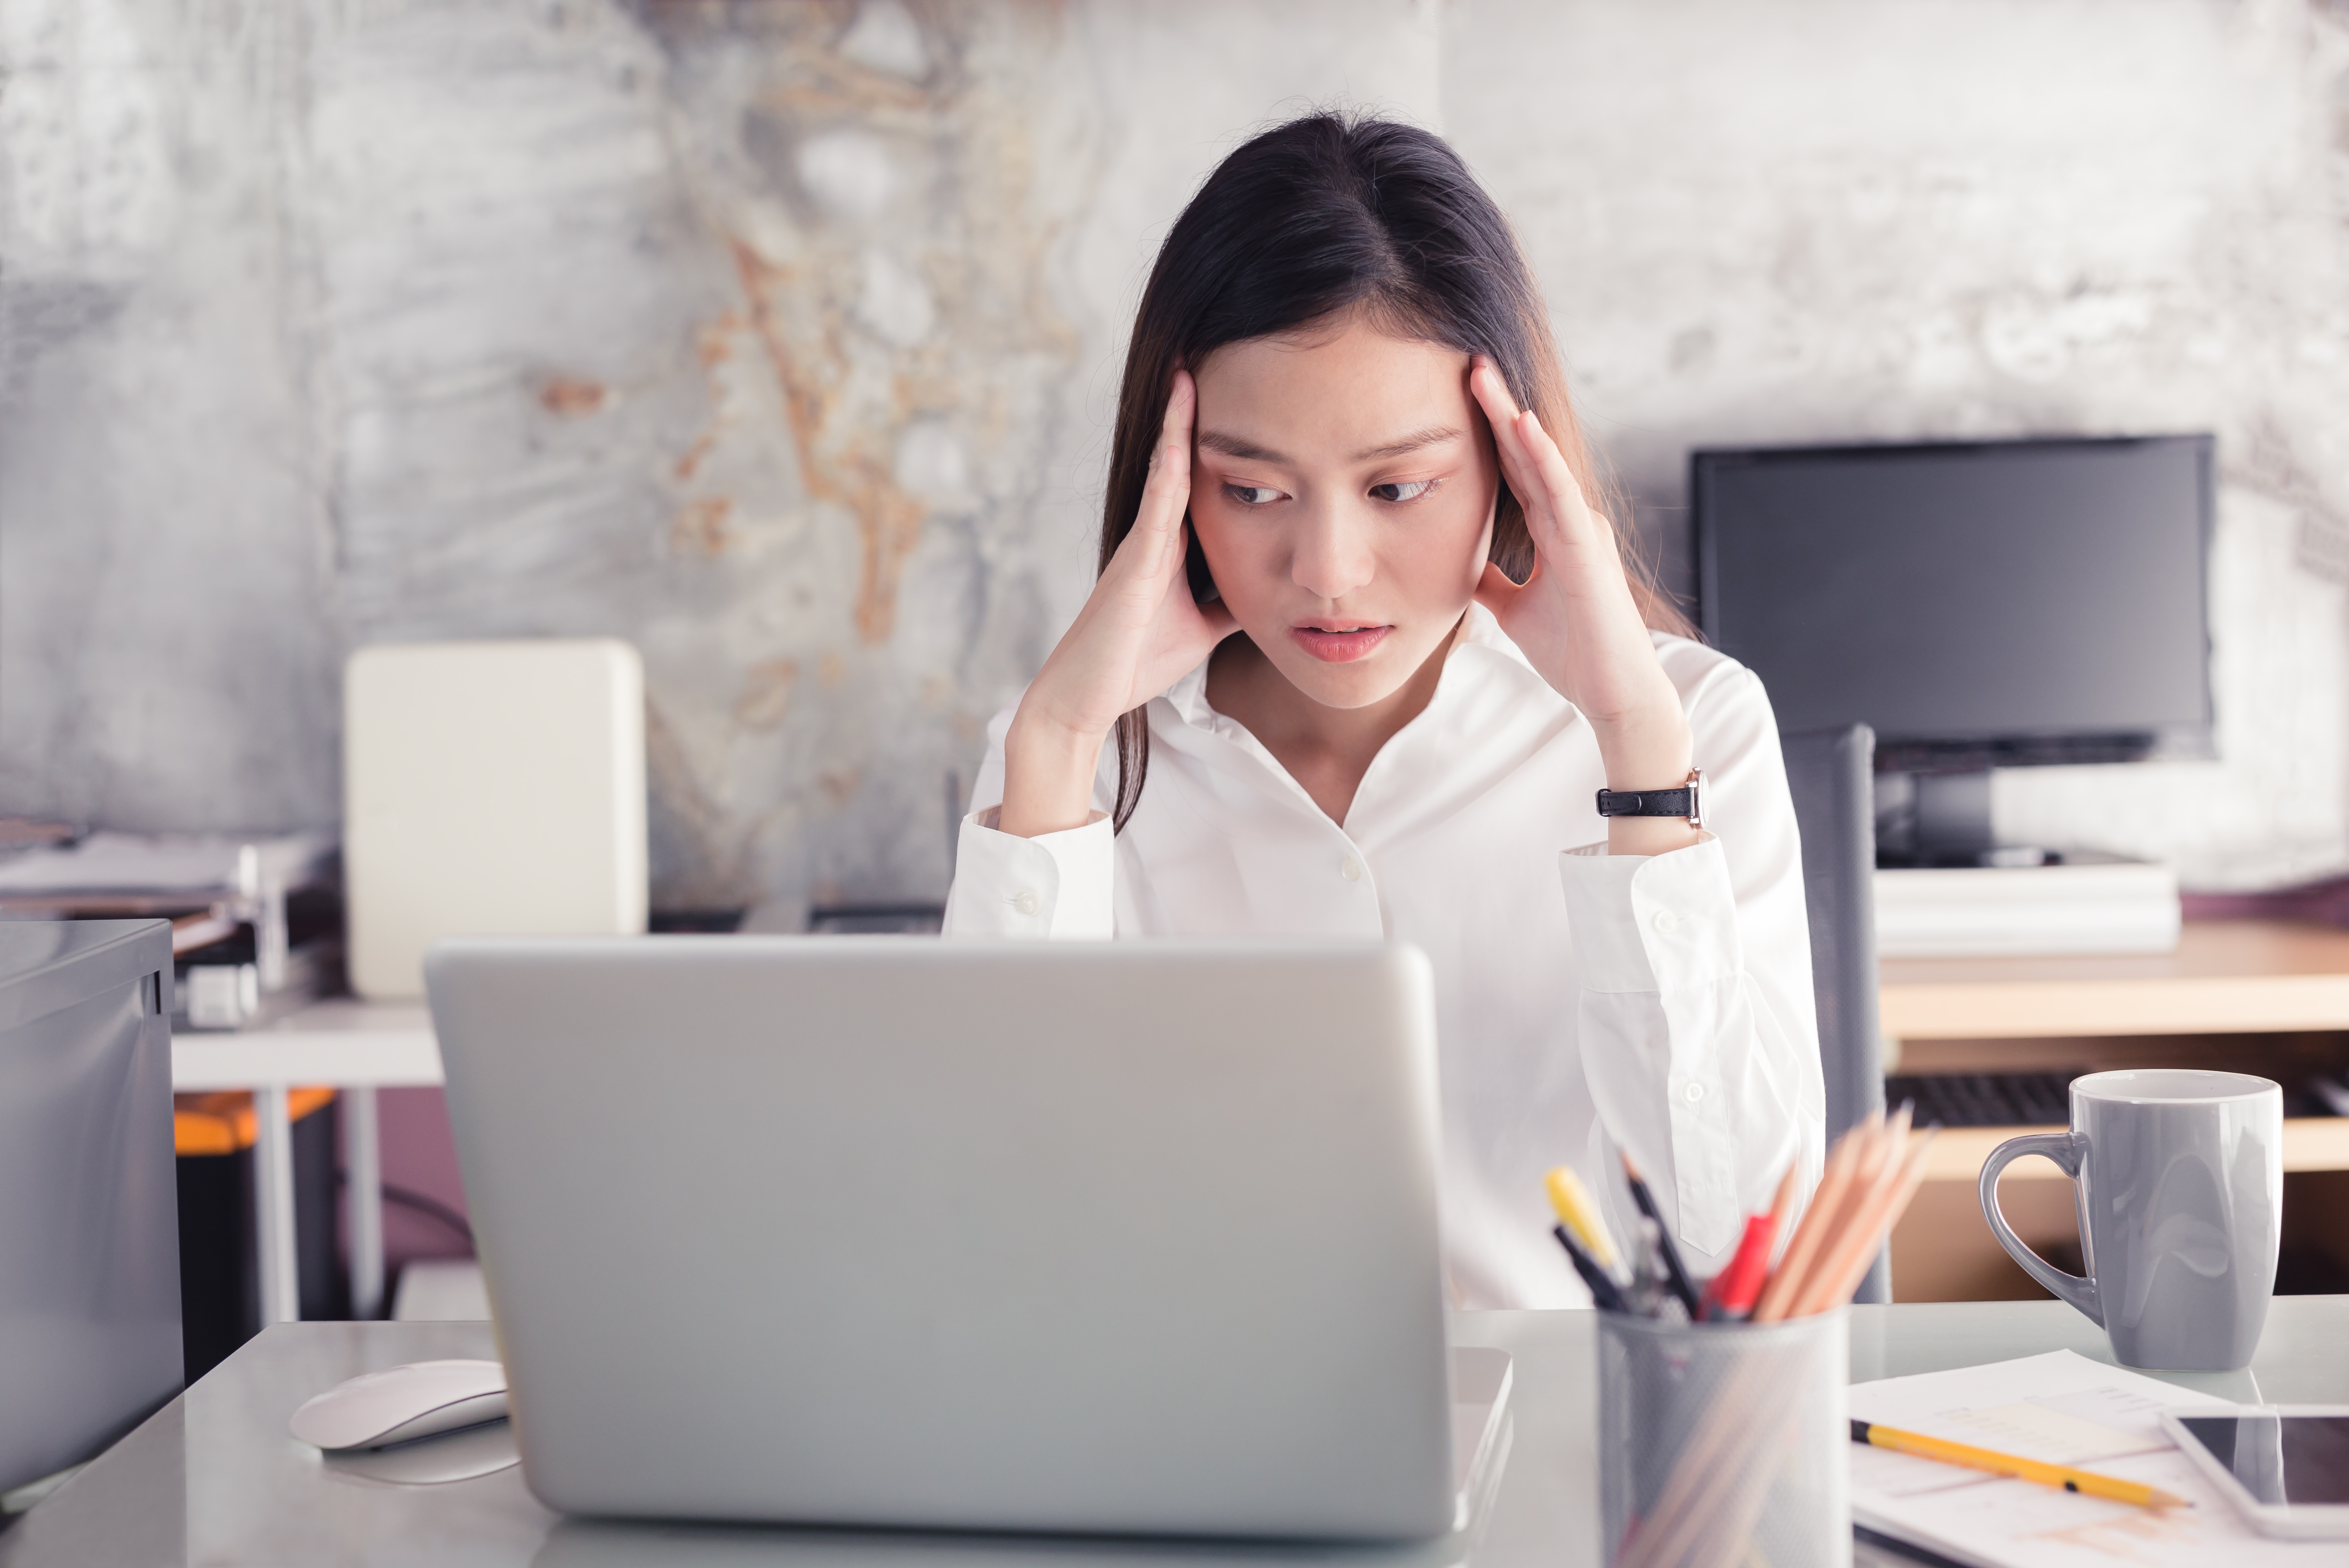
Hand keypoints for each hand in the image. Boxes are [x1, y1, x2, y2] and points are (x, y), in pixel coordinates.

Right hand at [999, 370, 1237, 836]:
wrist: (1089, 695)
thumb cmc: (1138, 661)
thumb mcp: (1206, 626)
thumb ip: (1233, 602)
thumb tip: (1275, 591)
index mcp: (1173, 544)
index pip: (1203, 480)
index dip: (1220, 441)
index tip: (1245, 401)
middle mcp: (1157, 531)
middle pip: (1184, 460)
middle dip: (1196, 415)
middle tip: (1214, 358)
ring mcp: (1144, 538)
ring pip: (1168, 466)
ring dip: (1178, 419)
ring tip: (1191, 368)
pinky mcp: (1135, 553)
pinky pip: (1159, 494)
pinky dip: (1170, 454)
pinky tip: (1180, 420)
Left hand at [1467, 359, 1695, 852]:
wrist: (1613, 696)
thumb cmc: (1574, 652)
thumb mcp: (1513, 610)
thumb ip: (1491, 581)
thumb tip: (1457, 568)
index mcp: (1553, 530)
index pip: (1515, 469)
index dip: (1488, 432)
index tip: (1456, 393)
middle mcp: (1569, 520)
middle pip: (1526, 452)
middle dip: (1497, 406)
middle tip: (1466, 360)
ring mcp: (1582, 531)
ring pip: (1542, 461)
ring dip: (1512, 417)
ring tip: (1482, 375)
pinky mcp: (1589, 551)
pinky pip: (1560, 494)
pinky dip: (1541, 458)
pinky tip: (1520, 426)